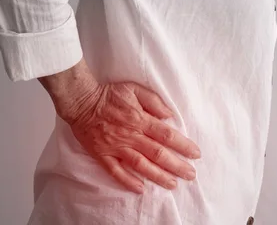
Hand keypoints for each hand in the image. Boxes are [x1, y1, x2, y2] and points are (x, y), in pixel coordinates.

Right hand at [63, 81, 200, 193]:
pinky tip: (140, 189)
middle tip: (190, 174)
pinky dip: (128, 181)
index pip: (166, 135)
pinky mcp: (103, 154)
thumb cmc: (109, 94)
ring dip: (158, 176)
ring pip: (141, 165)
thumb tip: (169, 115)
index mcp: (140, 119)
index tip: (195, 153)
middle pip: (158, 153)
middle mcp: (130, 135)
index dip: (183, 145)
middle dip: (177, 165)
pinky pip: (116, 171)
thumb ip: (154, 100)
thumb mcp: (134, 88)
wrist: (81, 101)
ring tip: (173, 184)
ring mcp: (116, 147)